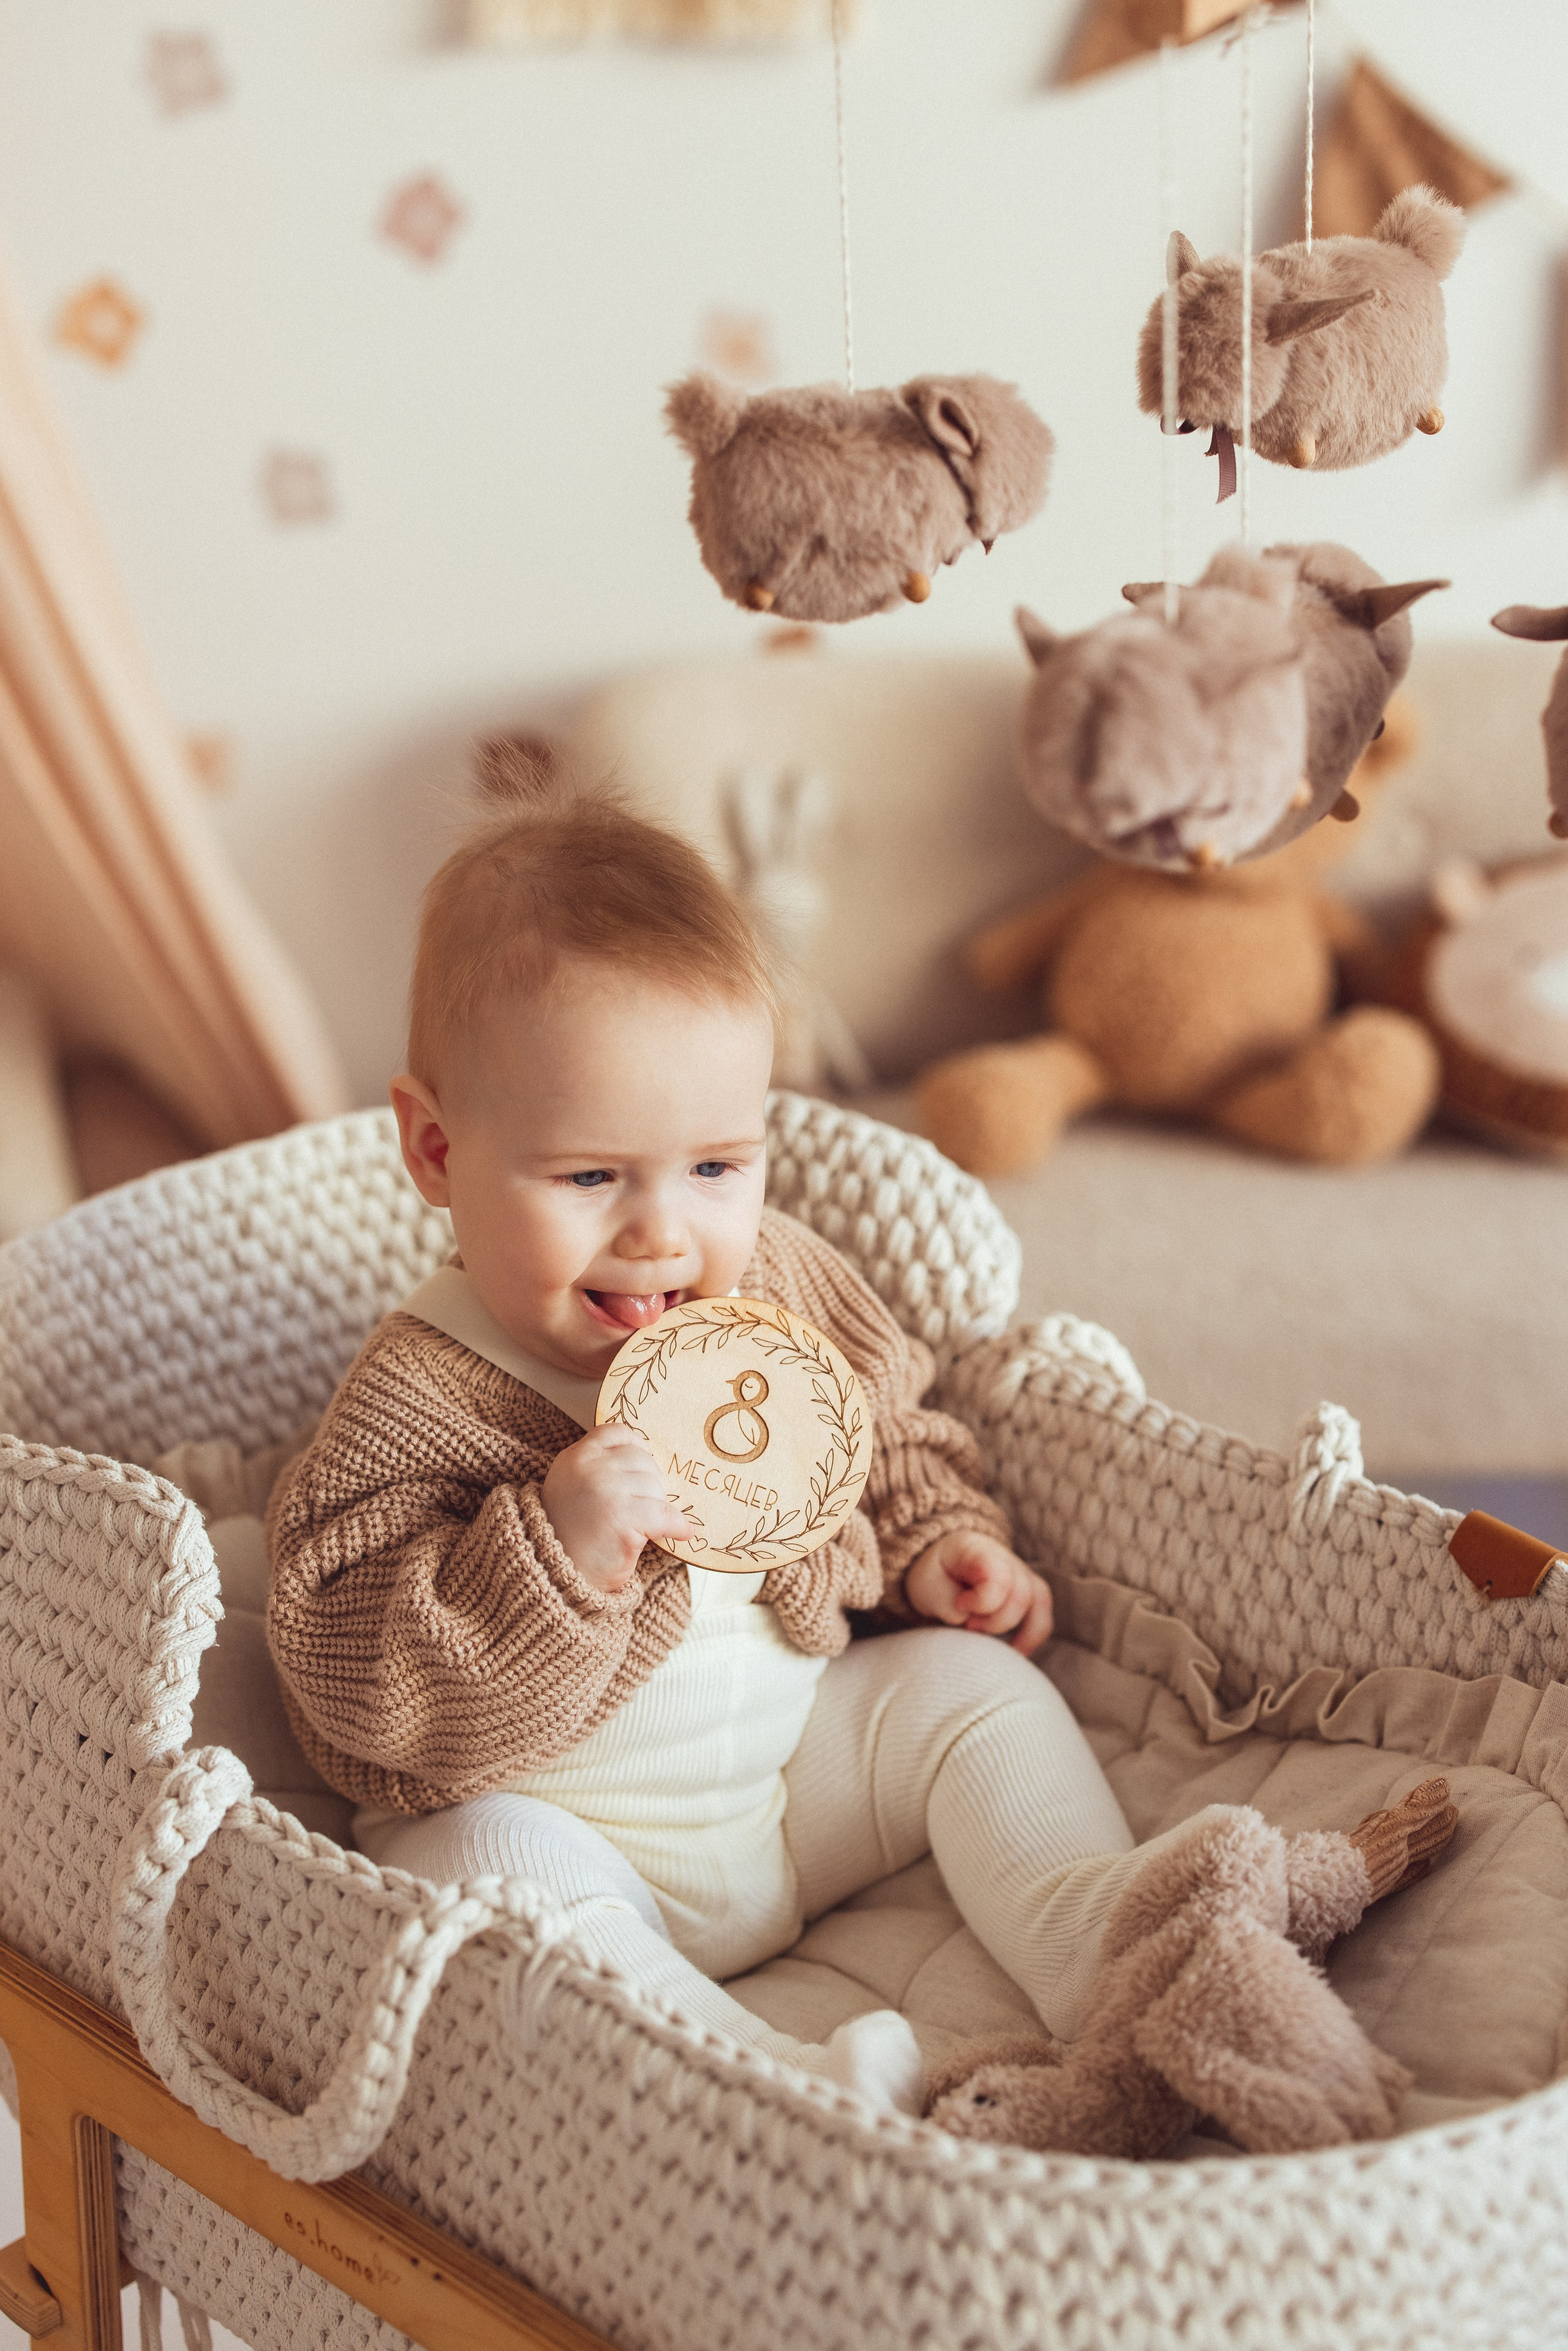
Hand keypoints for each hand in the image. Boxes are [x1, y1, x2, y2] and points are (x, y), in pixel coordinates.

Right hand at [541, 1425, 695, 1593]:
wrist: (557, 1577)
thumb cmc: (571, 1535)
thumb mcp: (571, 1486)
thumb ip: (599, 1466)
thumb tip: (648, 1459)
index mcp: (576, 1456)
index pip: (620, 1432)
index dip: (637, 1450)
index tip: (642, 1471)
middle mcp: (589, 1468)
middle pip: (644, 1460)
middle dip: (650, 1486)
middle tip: (640, 1510)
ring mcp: (606, 1490)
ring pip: (656, 1486)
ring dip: (657, 1508)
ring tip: (641, 1527)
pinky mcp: (622, 1517)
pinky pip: (666, 1514)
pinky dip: (678, 1526)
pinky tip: (681, 1533)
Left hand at [903, 1532, 1053, 1654]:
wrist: (942, 1565)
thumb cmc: (934, 1575)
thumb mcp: (926, 1585)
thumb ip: (945, 1604)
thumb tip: (968, 1622)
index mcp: (978, 1550)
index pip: (999, 1577)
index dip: (981, 1601)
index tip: (960, 1605)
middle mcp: (1007, 1559)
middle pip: (1021, 1594)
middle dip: (995, 1622)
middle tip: (969, 1626)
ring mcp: (1022, 1574)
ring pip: (1039, 1604)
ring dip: (1018, 1632)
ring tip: (994, 1647)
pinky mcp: (1029, 1593)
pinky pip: (1043, 1616)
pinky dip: (1032, 1637)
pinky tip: (1016, 1652)